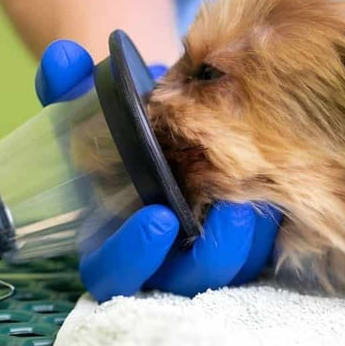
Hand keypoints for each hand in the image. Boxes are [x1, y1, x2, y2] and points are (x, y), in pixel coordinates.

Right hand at [35, 39, 279, 300]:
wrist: (174, 113)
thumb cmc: (124, 117)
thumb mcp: (90, 99)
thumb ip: (66, 85)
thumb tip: (63, 60)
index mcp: (112, 235)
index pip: (110, 275)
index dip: (130, 257)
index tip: (158, 217)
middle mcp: (161, 255)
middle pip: (182, 285)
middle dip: (207, 255)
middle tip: (227, 213)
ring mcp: (208, 252)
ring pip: (232, 271)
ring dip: (248, 242)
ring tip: (257, 197)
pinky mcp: (250, 241)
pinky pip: (266, 250)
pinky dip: (273, 227)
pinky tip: (281, 187)